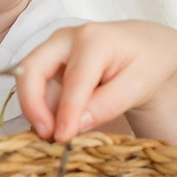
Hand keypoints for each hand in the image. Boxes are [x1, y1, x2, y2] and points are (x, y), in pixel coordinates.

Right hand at [13, 21, 176, 143]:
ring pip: (29, 79)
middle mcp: (66, 39)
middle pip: (31, 69)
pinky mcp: (50, 62)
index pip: (73, 80)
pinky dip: (42, 108)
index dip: (65, 112)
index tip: (63, 138)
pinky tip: (58, 125)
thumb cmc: (146, 63)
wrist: (147, 47)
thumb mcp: (138, 86)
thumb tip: (74, 125)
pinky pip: (36, 86)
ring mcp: (54, 49)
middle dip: (32, 105)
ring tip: (55, 135)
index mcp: (93, 40)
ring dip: (36, 110)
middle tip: (46, 135)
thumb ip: (107, 105)